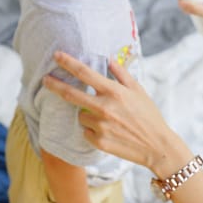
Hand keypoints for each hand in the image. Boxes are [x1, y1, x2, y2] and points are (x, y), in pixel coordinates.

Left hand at [43, 52, 192, 178]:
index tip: (57, 56)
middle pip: (70, 94)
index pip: (85, 73)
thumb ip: (121, 74)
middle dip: (54, 85)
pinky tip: (108, 131)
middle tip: (45, 80)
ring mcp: (100, 126)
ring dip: (87, 114)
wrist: (156, 146)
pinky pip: (85, 131)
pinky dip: (92, 130)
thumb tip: (109, 59)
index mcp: (114, 92)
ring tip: (107, 119)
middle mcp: (104, 107)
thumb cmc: (149, 116)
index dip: (68, 63)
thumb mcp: (138, 91)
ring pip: (80, 115)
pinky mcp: (98, 141)